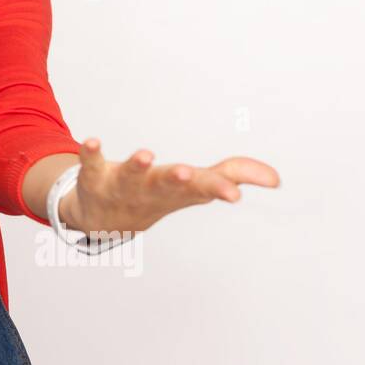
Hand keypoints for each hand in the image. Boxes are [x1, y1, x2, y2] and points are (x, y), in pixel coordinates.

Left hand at [60, 138, 280, 236]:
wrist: (103, 222)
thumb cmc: (157, 197)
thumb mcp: (197, 187)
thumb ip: (233, 174)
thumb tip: (275, 178)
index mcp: (178, 191)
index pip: (203, 189)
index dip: (219, 190)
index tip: (234, 196)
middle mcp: (151, 190)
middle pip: (165, 184)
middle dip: (176, 179)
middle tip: (187, 173)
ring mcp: (121, 184)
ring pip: (129, 176)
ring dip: (137, 166)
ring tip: (145, 154)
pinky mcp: (94, 175)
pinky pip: (91, 163)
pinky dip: (90, 153)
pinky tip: (92, 141)